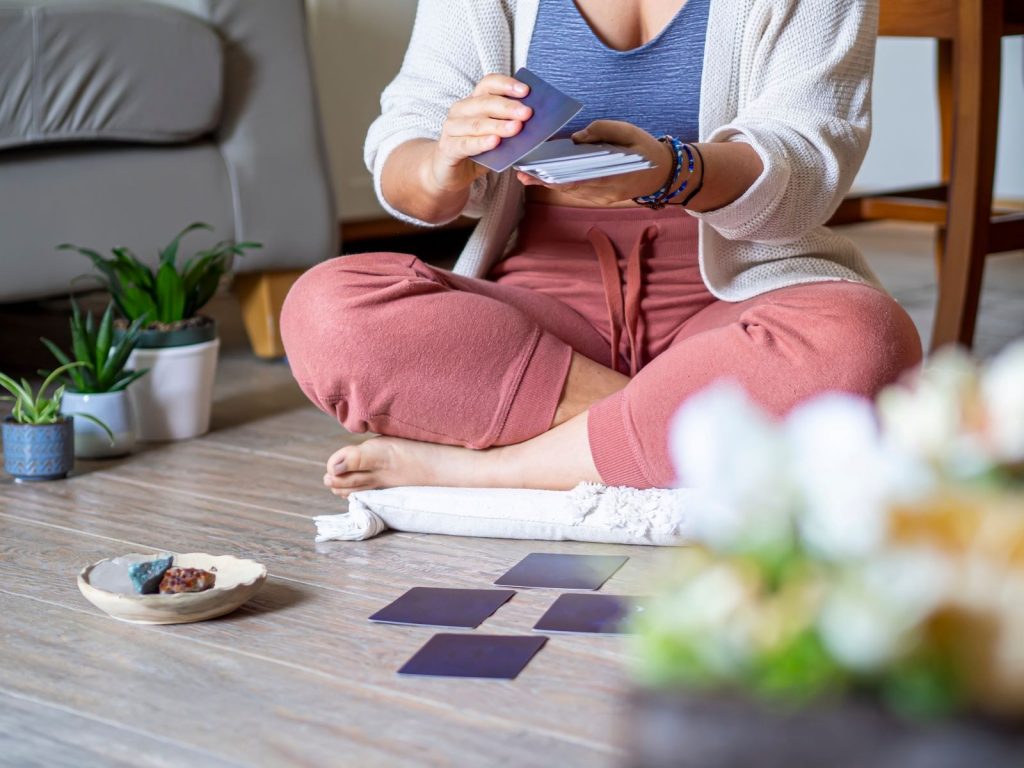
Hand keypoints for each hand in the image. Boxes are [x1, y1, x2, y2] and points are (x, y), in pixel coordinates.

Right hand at [429, 74, 533, 192]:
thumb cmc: (476, 150)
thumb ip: (509, 126)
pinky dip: (481, 143)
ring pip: (477, 123)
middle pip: (485, 102)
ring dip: (498, 125)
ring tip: (516, 128)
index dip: (506, 85)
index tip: (526, 91)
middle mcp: (460, 110)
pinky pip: (466, 144)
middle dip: (508, 107)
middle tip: (527, 113)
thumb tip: (532, 122)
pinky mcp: (448, 148)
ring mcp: (452, 128)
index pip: (489, 84)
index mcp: (474, 101)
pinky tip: (495, 142)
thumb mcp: (495, 135)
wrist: (449, 172)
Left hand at [516, 120, 673, 205]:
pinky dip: (562, 185)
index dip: (554, 175)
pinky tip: (546, 178)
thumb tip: (576, 138)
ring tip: (527, 176)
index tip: (536, 169)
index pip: (578, 177)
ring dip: (549, 184)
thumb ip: (602, 130)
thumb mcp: (629, 131)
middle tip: (522, 175)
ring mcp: (603, 198)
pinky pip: (578, 192)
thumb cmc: (645, 149)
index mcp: (612, 175)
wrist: (662, 173)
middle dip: (544, 181)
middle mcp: (605, 192)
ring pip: (571, 192)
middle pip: (569, 187)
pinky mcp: (601, 199)